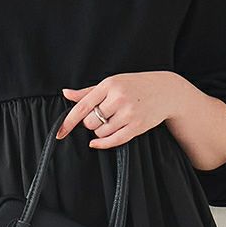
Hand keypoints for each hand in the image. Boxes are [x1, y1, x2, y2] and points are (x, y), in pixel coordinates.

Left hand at [56, 71, 180, 148]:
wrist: (166, 91)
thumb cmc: (134, 85)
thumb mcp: (112, 83)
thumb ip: (87, 92)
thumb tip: (66, 93)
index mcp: (109, 85)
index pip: (82, 106)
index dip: (68, 122)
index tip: (59, 133)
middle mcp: (118, 98)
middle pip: (90, 122)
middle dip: (90, 123)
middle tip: (100, 117)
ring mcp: (129, 112)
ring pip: (101, 132)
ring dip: (100, 131)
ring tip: (110, 121)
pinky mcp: (138, 126)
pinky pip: (114, 140)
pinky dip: (103, 143)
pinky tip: (98, 142)